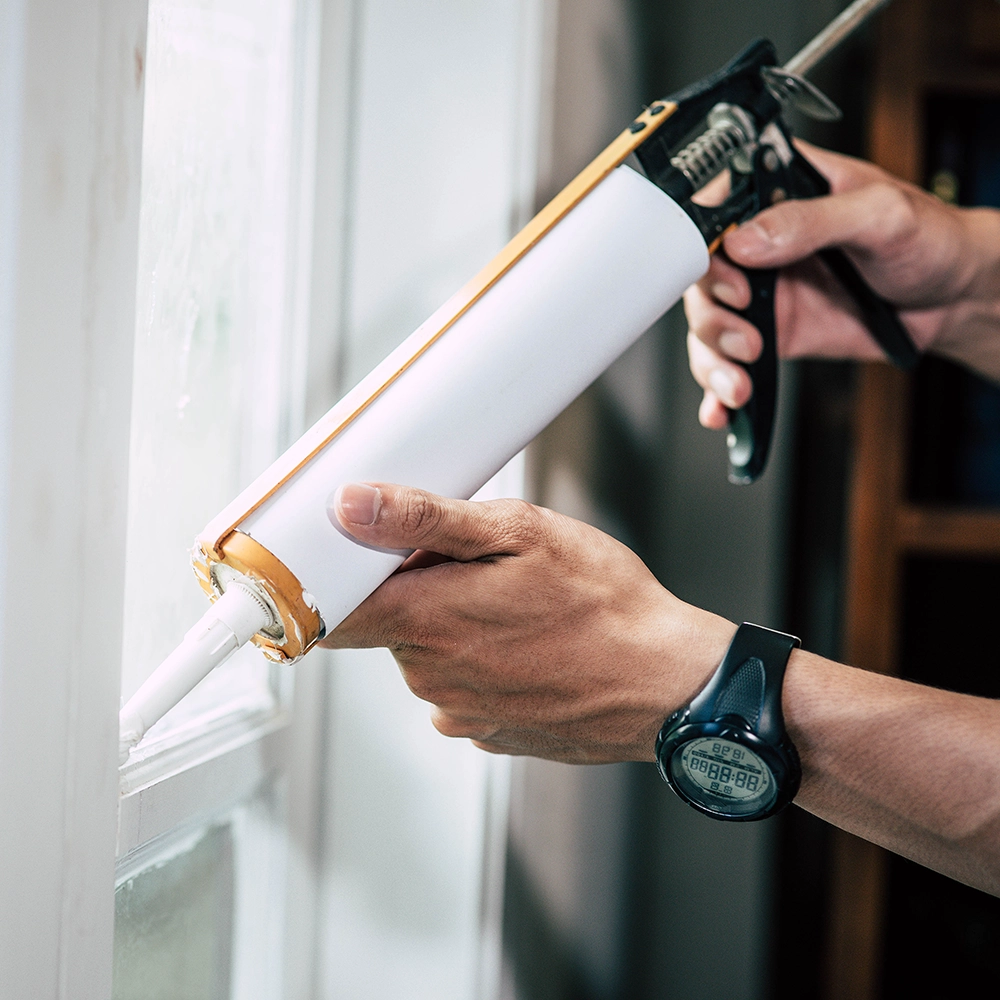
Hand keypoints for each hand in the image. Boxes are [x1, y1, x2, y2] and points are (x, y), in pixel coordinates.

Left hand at [322, 482, 734, 762]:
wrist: (666, 682)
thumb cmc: (603, 603)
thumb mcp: (518, 531)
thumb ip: (424, 519)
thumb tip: (352, 506)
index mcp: (425, 620)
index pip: (330, 609)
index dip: (336, 577)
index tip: (358, 554)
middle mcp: (429, 676)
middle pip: (387, 623)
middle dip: (416, 589)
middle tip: (478, 564)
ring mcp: (457, 710)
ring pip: (426, 653)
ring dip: (451, 624)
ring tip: (515, 604)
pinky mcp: (485, 730)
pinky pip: (459, 685)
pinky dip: (478, 661)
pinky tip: (527, 643)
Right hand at [685, 140, 999, 429]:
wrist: (952, 299)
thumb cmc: (929, 238)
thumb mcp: (880, 216)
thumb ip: (812, 221)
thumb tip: (746, 241)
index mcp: (779, 191)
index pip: (715, 209)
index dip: (706, 246)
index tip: (732, 276)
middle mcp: (760, 242)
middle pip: (699, 276)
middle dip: (713, 315)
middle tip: (746, 336)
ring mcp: (762, 291)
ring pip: (707, 325)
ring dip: (714, 359)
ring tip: (740, 380)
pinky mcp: (770, 333)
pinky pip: (729, 361)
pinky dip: (718, 390)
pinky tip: (722, 408)